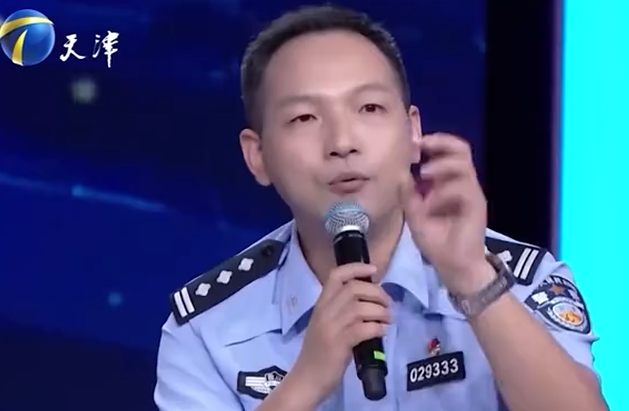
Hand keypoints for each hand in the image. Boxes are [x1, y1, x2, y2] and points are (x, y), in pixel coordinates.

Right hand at [289, 263, 390, 405]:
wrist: (306, 379)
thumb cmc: (318, 353)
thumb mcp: (326, 325)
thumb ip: (341, 311)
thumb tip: (371, 301)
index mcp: (320, 305)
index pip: (336, 276)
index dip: (357, 268)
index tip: (374, 270)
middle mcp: (324, 311)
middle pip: (354, 289)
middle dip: (376, 293)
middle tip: (387, 304)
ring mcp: (331, 327)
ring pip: (361, 307)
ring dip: (380, 311)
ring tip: (388, 319)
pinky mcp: (339, 343)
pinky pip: (364, 328)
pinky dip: (378, 327)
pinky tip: (382, 332)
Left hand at [399, 133, 492, 294]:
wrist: (454, 266)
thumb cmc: (437, 242)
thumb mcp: (415, 215)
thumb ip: (409, 195)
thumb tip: (402, 173)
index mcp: (449, 182)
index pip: (449, 152)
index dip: (434, 142)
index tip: (414, 144)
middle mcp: (463, 183)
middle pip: (461, 150)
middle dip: (441, 143)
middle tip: (421, 146)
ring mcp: (471, 193)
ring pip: (463, 165)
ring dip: (441, 166)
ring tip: (425, 174)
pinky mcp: (476, 206)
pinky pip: (464, 188)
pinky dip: (445, 192)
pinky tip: (431, 204)